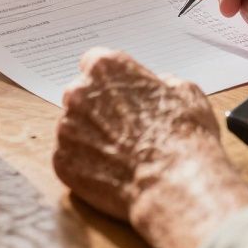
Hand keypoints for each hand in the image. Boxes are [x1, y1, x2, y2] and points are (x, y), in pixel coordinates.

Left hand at [54, 49, 247, 247]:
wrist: (174, 184)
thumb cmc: (183, 137)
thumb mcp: (186, 93)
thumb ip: (162, 83)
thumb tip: (159, 86)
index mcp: (105, 68)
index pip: (95, 63)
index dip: (110, 81)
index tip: (119, 94)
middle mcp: (78, 93)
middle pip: (81, 95)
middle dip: (98, 108)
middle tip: (124, 128)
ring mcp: (66, 128)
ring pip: (74, 128)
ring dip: (91, 137)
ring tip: (121, 154)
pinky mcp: (62, 160)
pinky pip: (71, 157)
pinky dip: (86, 164)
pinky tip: (112, 172)